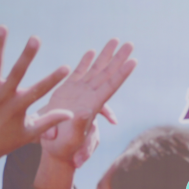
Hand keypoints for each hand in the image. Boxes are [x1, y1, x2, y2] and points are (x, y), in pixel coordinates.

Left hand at [0, 26, 71, 180]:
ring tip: (3, 27)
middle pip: (17, 71)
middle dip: (27, 55)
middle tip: (35, 39)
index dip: (54, 79)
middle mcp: (3, 96)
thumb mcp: (30, 134)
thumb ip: (49, 121)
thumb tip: (70, 114)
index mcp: (18, 107)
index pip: (40, 90)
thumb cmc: (6, 142)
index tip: (67, 67)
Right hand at [34, 39, 135, 188]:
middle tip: (130, 43)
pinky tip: (92, 51)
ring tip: (114, 40)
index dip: (122, 74)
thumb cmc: (64, 148)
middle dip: (118, 58)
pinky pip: (79, 73)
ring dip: (105, 55)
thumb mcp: (73, 138)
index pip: (111, 86)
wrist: (55, 148)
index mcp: (93, 106)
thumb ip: (80, 125)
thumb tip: (85, 113)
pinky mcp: (68, 91)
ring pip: (96, 70)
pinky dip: (85, 62)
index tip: (133, 61)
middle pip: (108, 73)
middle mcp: (90, 97)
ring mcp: (80, 93)